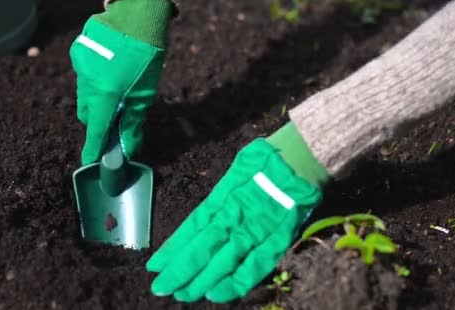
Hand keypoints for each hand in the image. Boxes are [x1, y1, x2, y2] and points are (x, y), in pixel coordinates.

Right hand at [70, 18, 164, 164]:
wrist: (138, 17)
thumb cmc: (147, 58)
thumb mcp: (145, 94)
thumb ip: (134, 122)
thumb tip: (129, 147)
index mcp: (106, 94)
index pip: (96, 129)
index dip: (92, 147)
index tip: (89, 161)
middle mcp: (88, 83)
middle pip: (86, 114)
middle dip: (97, 119)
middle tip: (112, 115)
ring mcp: (80, 67)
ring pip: (83, 94)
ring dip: (95, 98)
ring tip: (113, 86)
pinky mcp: (77, 53)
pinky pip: (81, 75)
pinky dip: (92, 78)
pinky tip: (107, 68)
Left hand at [146, 139, 322, 302]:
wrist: (300, 160)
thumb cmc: (264, 162)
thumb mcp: (234, 171)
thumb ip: (218, 198)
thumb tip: (200, 220)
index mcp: (221, 198)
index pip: (191, 228)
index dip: (172, 249)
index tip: (154, 265)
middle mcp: (234, 216)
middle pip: (201, 248)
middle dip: (180, 270)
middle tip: (161, 287)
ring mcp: (255, 230)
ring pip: (223, 260)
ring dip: (201, 280)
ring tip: (182, 295)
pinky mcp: (276, 240)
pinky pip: (255, 265)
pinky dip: (236, 282)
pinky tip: (216, 294)